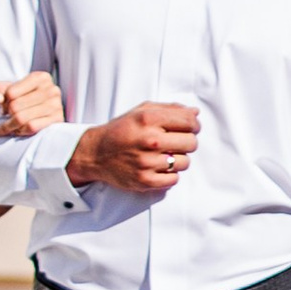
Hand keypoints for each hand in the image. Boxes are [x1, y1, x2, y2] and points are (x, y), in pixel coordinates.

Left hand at [0, 74, 65, 136]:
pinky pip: (32, 127)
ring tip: (5, 128)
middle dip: (6, 115)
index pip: (11, 92)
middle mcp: (51, 89)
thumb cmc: (26, 97)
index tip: (1, 108)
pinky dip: (21, 131)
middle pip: (16, 106)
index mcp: (40, 77)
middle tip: (4, 119)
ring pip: (22, 118)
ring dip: (9, 126)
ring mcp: (56, 105)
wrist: (45, 108)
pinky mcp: (57, 119)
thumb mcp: (13, 88)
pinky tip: (17, 131)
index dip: (2, 102)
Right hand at [68, 100, 199, 194]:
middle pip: (191, 142)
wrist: (96, 154)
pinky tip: (159, 167)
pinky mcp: (145, 180)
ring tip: (165, 155)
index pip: (189, 121)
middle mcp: (149, 140)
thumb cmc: (121, 130)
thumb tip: (195, 113)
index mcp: (149, 119)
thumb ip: (169, 109)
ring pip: (185, 162)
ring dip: (178, 159)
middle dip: (187, 141)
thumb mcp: (141, 111)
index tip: (191, 127)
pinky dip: (170, 174)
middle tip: (177, 142)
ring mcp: (147, 162)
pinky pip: (174, 179)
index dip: (194, 124)